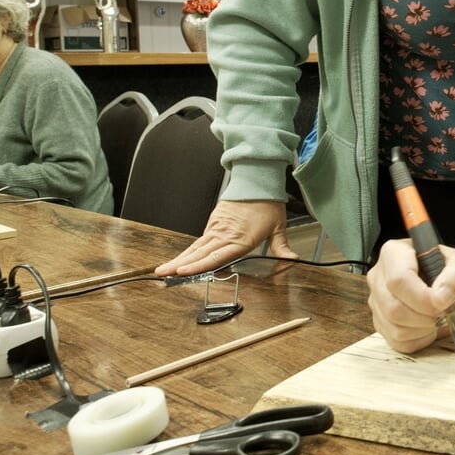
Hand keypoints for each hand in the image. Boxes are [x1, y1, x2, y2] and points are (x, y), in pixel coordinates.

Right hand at [154, 200, 296, 276]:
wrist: (257, 179)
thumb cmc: (267, 203)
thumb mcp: (278, 226)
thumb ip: (281, 246)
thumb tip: (292, 259)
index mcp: (240, 239)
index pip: (216, 256)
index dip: (198, 266)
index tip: (183, 272)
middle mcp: (225, 235)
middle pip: (199, 253)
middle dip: (180, 265)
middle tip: (162, 274)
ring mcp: (217, 228)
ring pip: (195, 247)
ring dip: (179, 259)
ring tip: (164, 269)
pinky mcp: (214, 222)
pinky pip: (199, 239)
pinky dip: (188, 251)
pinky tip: (180, 260)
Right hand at [366, 239, 454, 353]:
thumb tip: (440, 297)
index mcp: (395, 253)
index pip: (398, 279)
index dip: (421, 298)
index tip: (442, 303)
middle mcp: (380, 276)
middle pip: (393, 307)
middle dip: (425, 316)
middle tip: (445, 312)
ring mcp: (378, 301)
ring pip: (394, 326)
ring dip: (424, 328)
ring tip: (439, 316)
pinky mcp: (383, 323)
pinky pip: (397, 341)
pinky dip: (419, 339)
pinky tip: (429, 326)